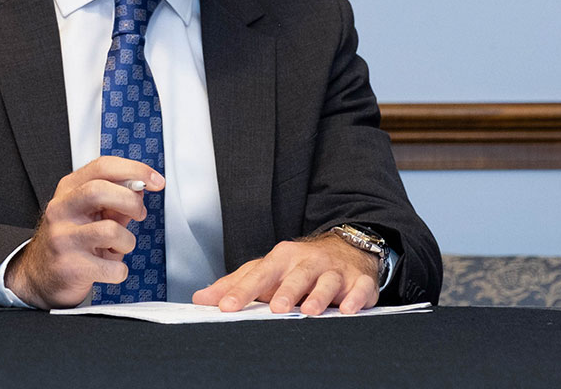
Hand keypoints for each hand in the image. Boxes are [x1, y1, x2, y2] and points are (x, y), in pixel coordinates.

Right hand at [5, 156, 164, 308]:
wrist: (41, 275)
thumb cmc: (71, 239)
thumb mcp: (90, 213)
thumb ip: (114, 200)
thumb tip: (140, 188)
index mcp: (68, 189)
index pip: (102, 167)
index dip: (135, 169)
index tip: (156, 180)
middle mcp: (61, 209)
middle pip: (100, 191)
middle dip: (131, 202)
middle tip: (139, 214)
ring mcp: (63, 238)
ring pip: (110, 230)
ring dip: (127, 242)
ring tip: (119, 247)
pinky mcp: (69, 267)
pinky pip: (112, 267)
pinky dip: (120, 270)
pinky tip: (109, 268)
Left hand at [192, 234, 378, 315]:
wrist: (345, 249)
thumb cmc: (298, 266)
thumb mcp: (266, 271)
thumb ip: (235, 285)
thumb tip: (201, 298)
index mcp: (281, 259)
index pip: (258, 275)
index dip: (242, 292)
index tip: (225, 307)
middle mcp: (307, 262)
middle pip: (295, 276)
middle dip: (285, 291)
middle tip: (275, 308)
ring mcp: (334, 271)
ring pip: (326, 282)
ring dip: (318, 296)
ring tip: (309, 311)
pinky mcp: (358, 281)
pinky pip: (358, 289)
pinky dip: (354, 299)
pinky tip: (347, 310)